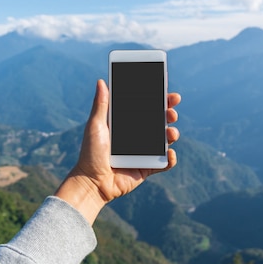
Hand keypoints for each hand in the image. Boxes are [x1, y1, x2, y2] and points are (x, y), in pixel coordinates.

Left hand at [55, 79, 180, 223]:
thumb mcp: (95, 126)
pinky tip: (169, 154)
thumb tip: (101, 81)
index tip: (168, 93)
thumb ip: (101, 105)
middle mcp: (137, 136)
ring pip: (165, 140)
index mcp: (126, 124)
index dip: (159, 100)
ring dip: (172, 134)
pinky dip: (170, 159)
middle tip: (171, 112)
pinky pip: (164, 163)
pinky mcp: (147, 168)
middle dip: (169, 114)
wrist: (92, 182)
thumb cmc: (90, 153)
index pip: (146, 108)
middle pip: (159, 121)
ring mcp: (144, 152)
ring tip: (171, 133)